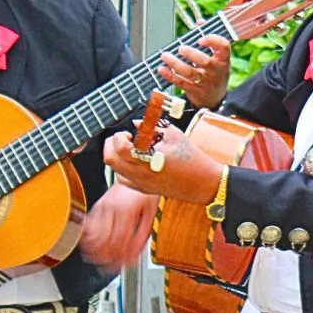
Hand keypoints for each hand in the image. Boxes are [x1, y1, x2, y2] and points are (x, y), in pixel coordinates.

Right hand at [80, 182, 160, 270]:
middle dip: (108, 257)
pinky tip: (89, 244)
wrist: (138, 171)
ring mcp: (103, 206)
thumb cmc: (146, 192)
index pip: (119, 242)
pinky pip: (88, 223)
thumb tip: (135, 255)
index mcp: (127, 212)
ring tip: (100, 260)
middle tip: (112, 267)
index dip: (120, 257)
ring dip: (95, 250)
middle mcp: (112, 209)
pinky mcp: (98, 205)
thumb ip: (143, 235)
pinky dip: (87, 236)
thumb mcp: (152, 214)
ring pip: (93, 234)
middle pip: (105, 241)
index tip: (124, 265)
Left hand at [104, 125, 223, 203]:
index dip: (119, 137)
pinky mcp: (144, 190)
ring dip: (117, 157)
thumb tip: (137, 123)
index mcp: (148, 160)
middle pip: (110, 160)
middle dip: (111, 145)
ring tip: (130, 149)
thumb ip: (153, 127)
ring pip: (114, 171)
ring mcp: (141, 184)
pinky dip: (123, 169)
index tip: (128, 133)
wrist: (203, 183)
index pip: (120, 148)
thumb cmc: (192, 158)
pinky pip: (124, 180)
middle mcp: (141, 174)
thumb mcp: (174, 135)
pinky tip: (135, 161)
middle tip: (123, 138)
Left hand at [158, 35, 231, 108]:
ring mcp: (206, 82)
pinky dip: (170, 75)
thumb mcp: (218, 57)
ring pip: (190, 73)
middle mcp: (216, 71)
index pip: (224, 47)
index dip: (213, 41)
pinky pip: (181, 82)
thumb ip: (208, 39)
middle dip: (192, 54)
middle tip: (181, 48)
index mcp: (223, 59)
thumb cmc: (215, 71)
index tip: (201, 38)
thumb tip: (199, 22)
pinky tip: (161, 69)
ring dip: (176, 64)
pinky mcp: (195, 91)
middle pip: (206, 62)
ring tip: (165, 56)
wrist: (215, 98)